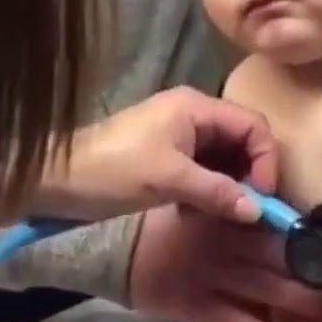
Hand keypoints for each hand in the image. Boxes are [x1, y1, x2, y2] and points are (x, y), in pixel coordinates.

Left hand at [32, 86, 278, 223]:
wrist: (56, 180)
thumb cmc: (113, 171)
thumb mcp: (170, 180)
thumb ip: (218, 192)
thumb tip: (258, 211)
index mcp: (196, 107)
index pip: (253, 126)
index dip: (266, 160)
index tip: (262, 197)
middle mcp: (193, 115)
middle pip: (243, 141)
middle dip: (249, 176)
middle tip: (245, 211)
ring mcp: (180, 136)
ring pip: (225, 159)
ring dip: (228, 188)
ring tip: (219, 215)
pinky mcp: (168, 157)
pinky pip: (204, 171)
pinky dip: (209, 192)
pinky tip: (197, 214)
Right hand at [129, 203, 321, 321]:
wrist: (117, 251)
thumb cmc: (167, 225)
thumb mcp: (204, 205)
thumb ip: (239, 211)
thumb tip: (284, 219)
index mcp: (230, 215)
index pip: (281, 225)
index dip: (313, 240)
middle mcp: (228, 245)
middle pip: (285, 260)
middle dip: (317, 276)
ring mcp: (215, 278)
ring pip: (272, 294)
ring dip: (305, 308)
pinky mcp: (202, 309)